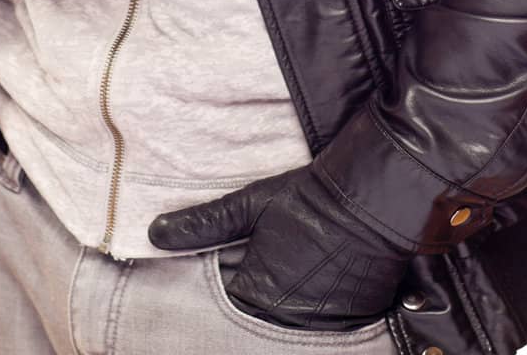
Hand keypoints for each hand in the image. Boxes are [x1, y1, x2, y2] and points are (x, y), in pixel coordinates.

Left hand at [148, 154, 407, 331]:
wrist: (370, 199)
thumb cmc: (308, 199)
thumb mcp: (251, 205)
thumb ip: (203, 225)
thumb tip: (155, 233)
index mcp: (257, 293)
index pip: (223, 311)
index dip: (220, 293)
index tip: (215, 280)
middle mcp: (286, 318)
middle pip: (254, 324)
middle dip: (248, 307)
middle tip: (263, 276)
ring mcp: (319, 324)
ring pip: (283, 327)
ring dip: (279, 311)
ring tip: (288, 280)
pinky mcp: (348, 321)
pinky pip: (318, 327)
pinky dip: (310, 312)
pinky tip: (310, 287)